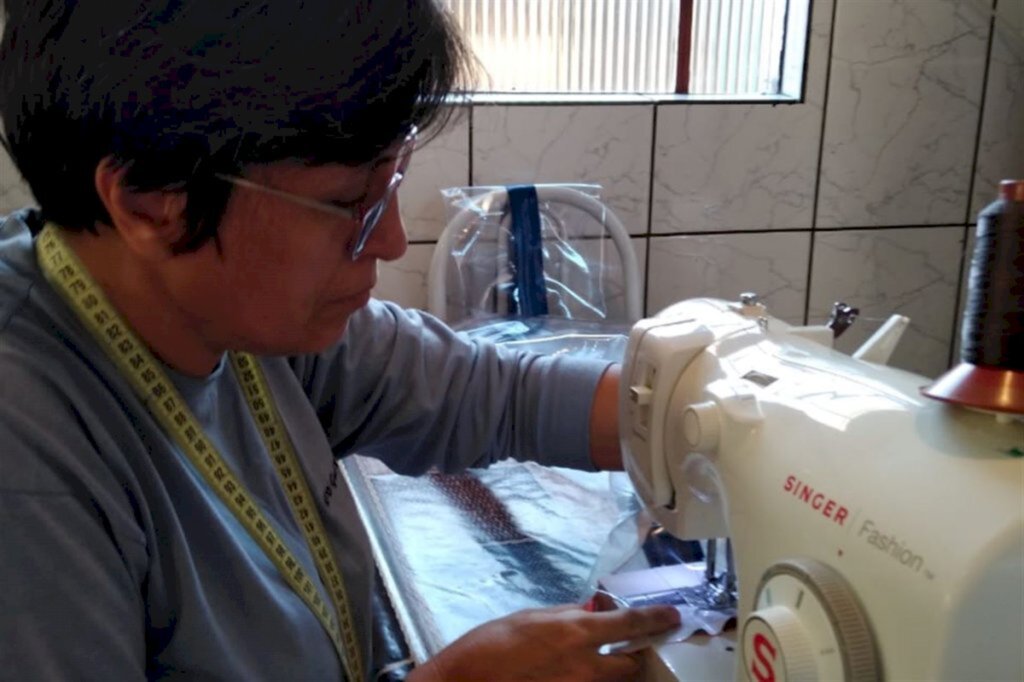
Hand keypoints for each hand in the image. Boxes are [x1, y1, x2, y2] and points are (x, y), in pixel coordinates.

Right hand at [409, 603, 680, 680]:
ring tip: (589, 662)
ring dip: (609, 672)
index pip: (630, 623)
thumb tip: (588, 610)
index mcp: (575, 632)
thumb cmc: (490, 647)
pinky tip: (565, 674)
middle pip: (630, 664)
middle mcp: (584, 664)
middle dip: (634, 656)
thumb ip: (564, 615)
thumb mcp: (528, 618)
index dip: (656, 618)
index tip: (673, 616)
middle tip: (630, 649)